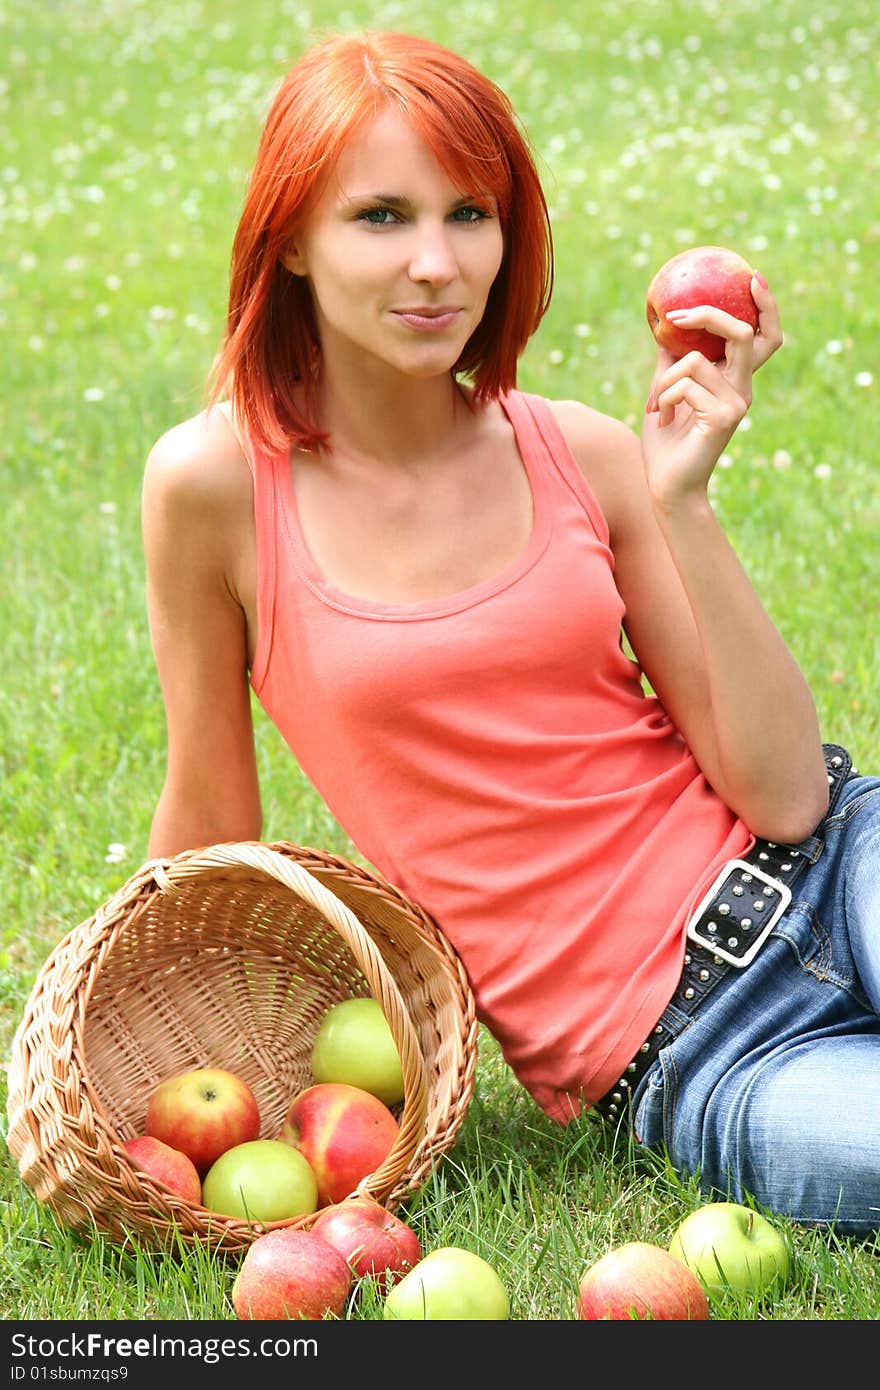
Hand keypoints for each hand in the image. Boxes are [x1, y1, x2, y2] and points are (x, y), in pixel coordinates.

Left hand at [641, 274, 782, 503]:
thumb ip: (672, 360)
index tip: (752, 279)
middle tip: (680, 314)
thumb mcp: (665, 391)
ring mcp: (737, 403)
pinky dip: (662, 397)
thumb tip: (664, 325)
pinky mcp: (724, 417)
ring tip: (656, 404)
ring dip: (664, 379)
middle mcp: (742, 389)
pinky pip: (684, 385)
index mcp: (735, 381)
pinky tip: (660, 418)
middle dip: (711, 316)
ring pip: (695, 361)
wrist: (667, 485)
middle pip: (742, 334)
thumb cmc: (665, 441)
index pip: (764, 337)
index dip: (766, 307)